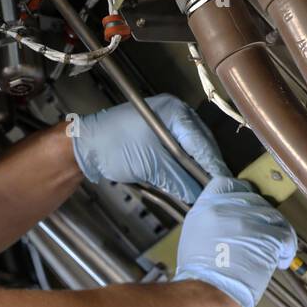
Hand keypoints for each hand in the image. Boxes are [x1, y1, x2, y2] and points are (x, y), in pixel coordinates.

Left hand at [71, 94, 230, 203]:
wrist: (84, 146)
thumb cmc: (112, 145)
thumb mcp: (149, 163)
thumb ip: (177, 178)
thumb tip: (197, 194)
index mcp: (174, 112)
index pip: (202, 142)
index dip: (213, 165)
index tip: (222, 183)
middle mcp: (174, 115)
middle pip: (199, 146)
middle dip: (206, 168)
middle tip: (215, 190)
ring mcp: (165, 126)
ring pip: (189, 152)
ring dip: (194, 170)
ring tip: (204, 189)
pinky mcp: (156, 139)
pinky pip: (177, 154)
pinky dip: (181, 169)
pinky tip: (186, 182)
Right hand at [172, 177, 297, 306]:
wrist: (208, 292)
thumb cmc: (199, 273)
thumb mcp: (194, 235)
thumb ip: (211, 218)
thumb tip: (229, 216)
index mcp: (207, 206)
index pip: (227, 184)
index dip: (240, 193)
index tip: (245, 205)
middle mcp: (229, 208)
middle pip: (255, 200)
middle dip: (260, 218)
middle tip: (260, 235)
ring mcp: (250, 221)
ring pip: (273, 217)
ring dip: (275, 234)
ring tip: (271, 251)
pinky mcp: (268, 237)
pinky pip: (286, 236)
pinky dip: (286, 250)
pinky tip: (279, 261)